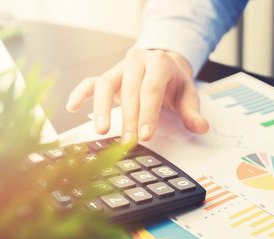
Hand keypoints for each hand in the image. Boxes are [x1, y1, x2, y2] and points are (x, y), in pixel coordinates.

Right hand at [66, 48, 208, 142]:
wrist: (164, 63)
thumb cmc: (174, 82)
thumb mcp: (188, 94)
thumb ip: (192, 112)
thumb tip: (201, 127)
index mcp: (159, 63)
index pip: (151, 89)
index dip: (148, 113)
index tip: (146, 135)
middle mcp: (137, 61)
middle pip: (129, 90)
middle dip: (128, 118)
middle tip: (128, 142)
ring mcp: (119, 67)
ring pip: (105, 84)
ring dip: (101, 108)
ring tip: (101, 131)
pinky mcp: (108, 75)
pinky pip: (90, 82)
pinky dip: (80, 93)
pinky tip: (72, 107)